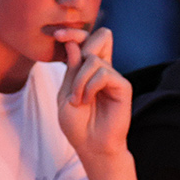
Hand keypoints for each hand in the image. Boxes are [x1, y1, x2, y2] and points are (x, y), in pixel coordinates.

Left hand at [56, 27, 132, 161]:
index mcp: (88, 69)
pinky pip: (103, 73)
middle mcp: (103, 69)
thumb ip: (71, 69)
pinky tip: (87, 100)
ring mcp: (114, 77)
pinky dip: (90, 86)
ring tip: (78, 100)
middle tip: (69, 63)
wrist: (91, 146)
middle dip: (81, 41)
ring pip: (94, 58)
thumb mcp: (65, 94)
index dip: (73, 33)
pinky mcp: (123, 86)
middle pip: (101, 35)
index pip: (86, 40)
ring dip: (79, 79)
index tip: (56, 35)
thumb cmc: (77, 125)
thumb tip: (74, 43)